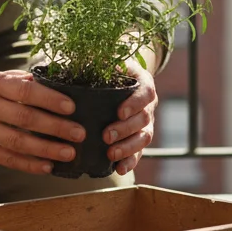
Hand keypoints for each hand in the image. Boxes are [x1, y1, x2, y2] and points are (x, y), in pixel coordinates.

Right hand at [0, 70, 84, 174]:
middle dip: (56, 127)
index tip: (71, 107)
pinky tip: (47, 166)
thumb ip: (18, 83)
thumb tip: (52, 86)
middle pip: (25, 119)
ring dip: (47, 149)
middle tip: (79, 134)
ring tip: (69, 153)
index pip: (25, 92)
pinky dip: (29, 164)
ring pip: (18, 142)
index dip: (50, 100)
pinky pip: (6, 159)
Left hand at [103, 59, 157, 175]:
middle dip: (125, 129)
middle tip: (106, 136)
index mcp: (144, 84)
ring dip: (128, 147)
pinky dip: (130, 161)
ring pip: (144, 138)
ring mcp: (146, 124)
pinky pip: (139, 152)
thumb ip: (100, 63)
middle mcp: (148, 105)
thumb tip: (82, 61)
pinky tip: (119, 169)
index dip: (134, 103)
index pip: (146, 93)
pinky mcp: (139, 139)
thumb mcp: (108, 62)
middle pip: (144, 119)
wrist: (121, 82)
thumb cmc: (111, 71)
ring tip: (111, 154)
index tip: (119, 112)